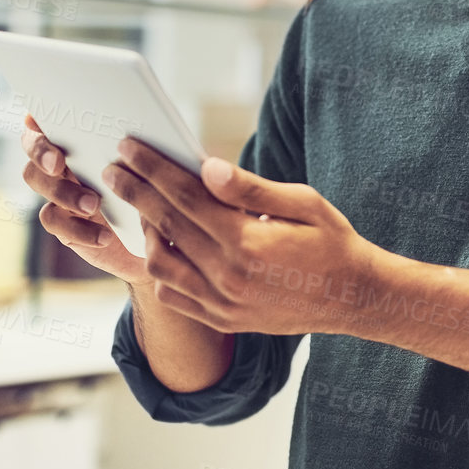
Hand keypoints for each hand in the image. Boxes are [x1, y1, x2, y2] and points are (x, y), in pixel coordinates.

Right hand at [18, 115, 150, 291]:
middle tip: (58, 163)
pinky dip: (79, 228)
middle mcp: (65, 161)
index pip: (50, 117)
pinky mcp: (63, 223)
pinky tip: (104, 236)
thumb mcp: (153, 168)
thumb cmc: (158, 192)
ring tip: (93, 204)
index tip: (39, 118)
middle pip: (33, 147)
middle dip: (42, 152)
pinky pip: (53, 220)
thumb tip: (133, 137)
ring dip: (63, 191)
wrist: (161, 239)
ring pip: (37, 181)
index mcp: (84, 139)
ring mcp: (59, 191)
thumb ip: (137, 151)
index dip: (39, 116)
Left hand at [104, 137, 390, 336]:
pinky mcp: (223, 320)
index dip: (153, 169)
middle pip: (166, 225)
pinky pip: (174, 296)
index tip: (129, 147)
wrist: (353, 298)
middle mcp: (229, 276)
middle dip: (135, 192)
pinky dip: (163, 270)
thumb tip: (208, 167)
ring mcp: (223, 303)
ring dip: (146, 233)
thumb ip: (251, 188)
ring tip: (143, 208)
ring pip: (161, 265)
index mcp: (248, 241)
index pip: (186, 196)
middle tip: (114, 169)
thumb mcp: (303, 203)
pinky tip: (167, 247)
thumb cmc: (332, 242)